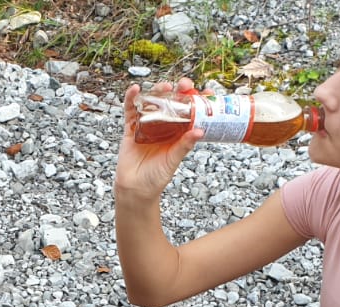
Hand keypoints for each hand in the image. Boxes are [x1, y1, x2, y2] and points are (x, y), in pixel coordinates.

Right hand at [114, 80, 204, 201]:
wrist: (136, 189)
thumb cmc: (157, 177)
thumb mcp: (173, 160)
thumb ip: (184, 146)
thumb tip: (200, 132)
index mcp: (177, 133)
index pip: (191, 113)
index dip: (198, 102)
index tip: (208, 92)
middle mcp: (163, 127)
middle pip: (171, 103)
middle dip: (178, 91)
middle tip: (185, 84)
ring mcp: (146, 126)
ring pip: (152, 103)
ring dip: (157, 91)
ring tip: (164, 85)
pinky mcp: (130, 129)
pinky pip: (130, 111)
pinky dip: (131, 99)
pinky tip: (135, 89)